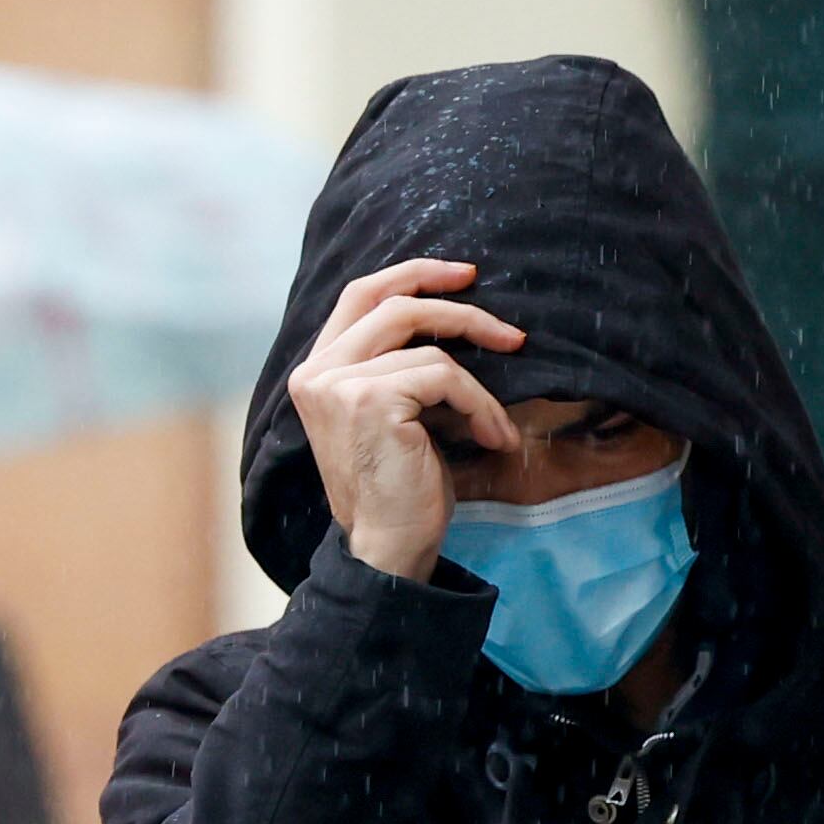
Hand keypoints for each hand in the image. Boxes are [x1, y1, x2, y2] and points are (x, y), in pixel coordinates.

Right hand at [285, 258, 526, 581]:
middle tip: (510, 333)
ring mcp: (339, 385)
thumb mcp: (389, 414)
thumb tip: (452, 317)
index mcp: (314, 372)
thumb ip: (393, 365)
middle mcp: (317, 373)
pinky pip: (445, 377)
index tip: (463, 277)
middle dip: (461, 310)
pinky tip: (492, 439)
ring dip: (479, 384)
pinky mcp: (371, 401)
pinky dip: (479, 406)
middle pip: (395, 305)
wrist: (386, 548)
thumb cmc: (396, 489)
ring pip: (429, 347)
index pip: (360, 296)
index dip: (413, 275)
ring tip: (496, 425)